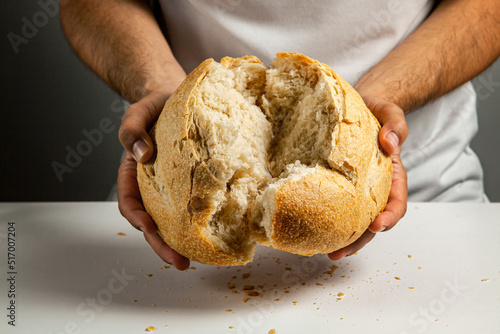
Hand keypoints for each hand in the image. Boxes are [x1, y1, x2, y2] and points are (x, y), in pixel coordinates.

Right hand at [117, 91, 189, 269]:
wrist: (172, 98)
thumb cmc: (153, 107)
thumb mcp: (137, 112)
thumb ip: (131, 130)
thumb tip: (141, 154)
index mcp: (133, 174)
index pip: (130, 203)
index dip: (137, 219)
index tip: (149, 229)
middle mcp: (152, 187)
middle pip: (152, 222)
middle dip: (162, 245)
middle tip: (180, 262)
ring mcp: (172, 188)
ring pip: (173, 220)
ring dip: (182, 241)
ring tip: (198, 259)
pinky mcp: (192, 184)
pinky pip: (194, 205)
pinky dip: (200, 221)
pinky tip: (215, 231)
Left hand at [328, 95, 407, 260]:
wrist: (360, 106)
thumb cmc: (376, 111)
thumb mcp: (390, 112)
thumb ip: (395, 125)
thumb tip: (390, 143)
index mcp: (392, 174)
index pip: (397, 202)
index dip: (389, 217)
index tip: (377, 226)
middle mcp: (375, 187)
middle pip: (373, 221)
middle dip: (360, 240)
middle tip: (340, 253)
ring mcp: (357, 189)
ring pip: (354, 220)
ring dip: (343, 239)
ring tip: (326, 252)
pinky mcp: (339, 185)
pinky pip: (335, 206)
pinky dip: (327, 221)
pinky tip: (313, 231)